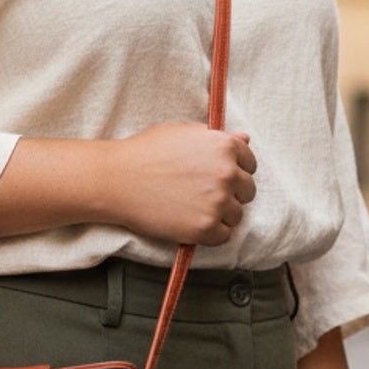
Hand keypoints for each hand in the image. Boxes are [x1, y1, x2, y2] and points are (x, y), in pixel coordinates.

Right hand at [104, 123, 256, 245]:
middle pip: (247, 191)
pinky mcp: (206, 228)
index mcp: (225, 146)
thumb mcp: (183, 133)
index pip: (250, 164)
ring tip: (192, 209)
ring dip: (220, 215)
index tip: (217, 178)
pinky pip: (223, 236)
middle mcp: (227, 173)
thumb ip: (216, 138)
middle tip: (202, 196)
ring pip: (236, 215)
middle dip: (230, 194)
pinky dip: (210, 233)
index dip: (234, 171)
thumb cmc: (145, 152)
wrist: (117, 180)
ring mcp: (218, 202)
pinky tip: (190, 223)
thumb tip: (246, 139)